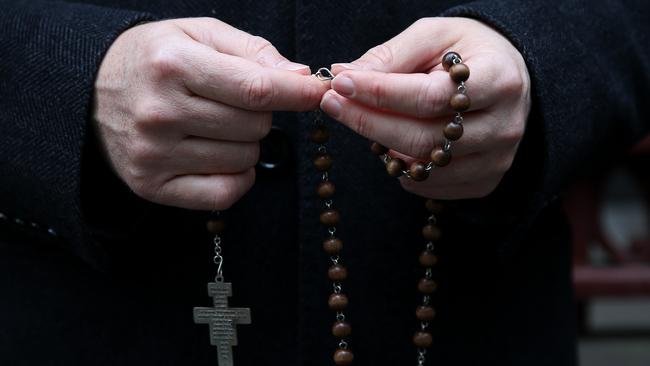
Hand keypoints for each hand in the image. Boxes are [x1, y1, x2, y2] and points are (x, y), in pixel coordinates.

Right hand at [94, 18, 328, 209]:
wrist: (91, 90)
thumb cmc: (154, 58)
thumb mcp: (198, 34)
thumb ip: (252, 51)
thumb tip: (299, 78)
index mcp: (173, 65)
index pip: (255, 89)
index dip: (297, 94)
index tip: (319, 92)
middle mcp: (160, 113)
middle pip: (255, 127)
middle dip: (260, 114)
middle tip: (235, 102)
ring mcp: (153, 154)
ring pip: (245, 159)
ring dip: (246, 144)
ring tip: (217, 125)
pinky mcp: (151, 186)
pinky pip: (223, 193)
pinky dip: (237, 177)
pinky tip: (222, 157)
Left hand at [322, 17, 530, 198]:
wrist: (507, 76)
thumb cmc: (466, 52)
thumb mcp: (433, 36)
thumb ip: (391, 55)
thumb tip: (344, 75)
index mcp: (498, 80)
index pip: (429, 97)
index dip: (379, 93)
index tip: (341, 83)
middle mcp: (504, 126)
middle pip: (424, 138)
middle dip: (369, 122)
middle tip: (333, 104)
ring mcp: (497, 159)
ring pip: (425, 167)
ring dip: (383, 147)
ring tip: (364, 121)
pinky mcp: (485, 181)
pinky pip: (431, 186)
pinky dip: (403, 169)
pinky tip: (393, 144)